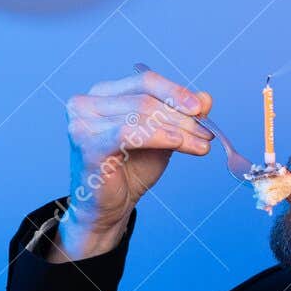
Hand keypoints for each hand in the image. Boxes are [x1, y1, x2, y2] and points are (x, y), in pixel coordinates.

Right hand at [51, 69, 212, 258]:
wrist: (108, 209)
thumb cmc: (129, 171)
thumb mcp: (162, 137)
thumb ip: (179, 115)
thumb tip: (205, 98)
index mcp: (102, 94)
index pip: (144, 81)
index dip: (176, 92)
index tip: (202, 108)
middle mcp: (86, 103)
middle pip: (145, 98)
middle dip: (182, 116)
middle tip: (207, 132)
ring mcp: (83, 124)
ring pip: (141, 114)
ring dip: (178, 129)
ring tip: (201, 145)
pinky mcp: (89, 146)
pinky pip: (130, 133)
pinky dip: (159, 136)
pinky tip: (179, 144)